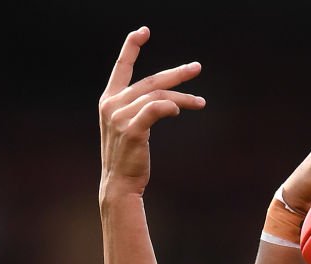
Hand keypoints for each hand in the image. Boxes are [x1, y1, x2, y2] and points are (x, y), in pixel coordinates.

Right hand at [99, 26, 204, 202]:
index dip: (131, 47)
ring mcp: (120, 117)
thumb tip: (167, 101)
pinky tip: (181, 109)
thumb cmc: (128, 159)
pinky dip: (170, 107)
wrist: (119, 185)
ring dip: (183, 98)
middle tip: (197, 67)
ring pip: (159, 97)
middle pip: (151, 82)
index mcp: (109, 100)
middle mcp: (112, 105)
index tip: (144, 31)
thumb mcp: (126, 128)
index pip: (121, 67)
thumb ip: (138, 110)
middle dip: (176, 74)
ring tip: (201, 102)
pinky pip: (155, 110)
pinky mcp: (133, 130)